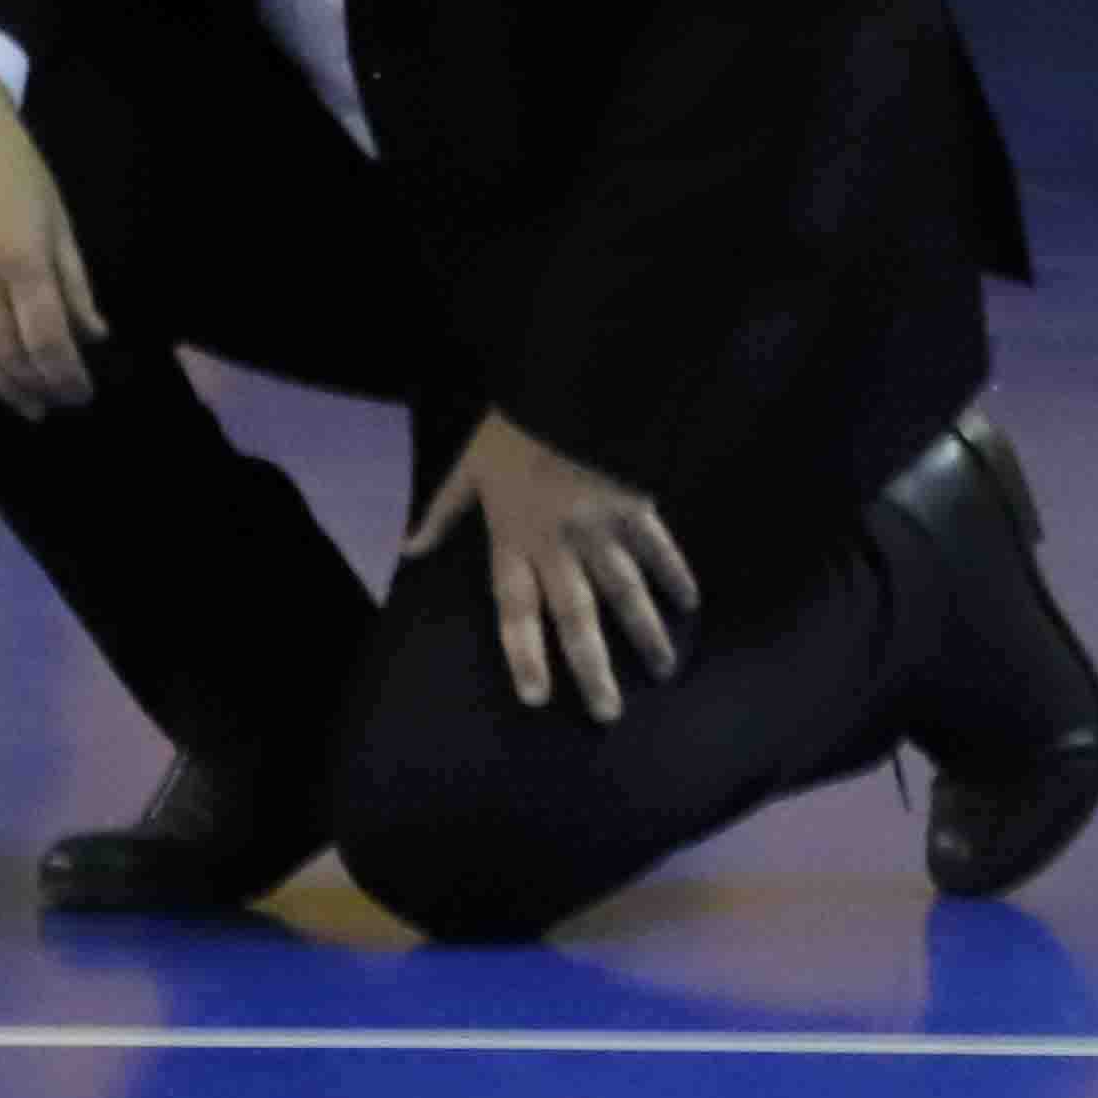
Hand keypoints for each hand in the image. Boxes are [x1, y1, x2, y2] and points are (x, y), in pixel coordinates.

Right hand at [0, 70, 108, 415]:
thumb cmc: (18, 167)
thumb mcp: (59, 219)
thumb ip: (75, 283)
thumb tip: (95, 337)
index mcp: (21, 256)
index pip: (47, 337)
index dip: (67, 374)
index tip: (85, 393)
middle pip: (8, 353)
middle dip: (37, 387)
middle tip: (60, 406)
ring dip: (1, 386)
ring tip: (27, 405)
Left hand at [401, 409, 703, 725]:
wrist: (568, 384)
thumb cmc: (514, 429)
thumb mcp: (468, 467)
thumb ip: (444, 512)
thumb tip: (408, 549)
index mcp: (514, 538)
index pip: (516, 609)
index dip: (524, 654)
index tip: (537, 698)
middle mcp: (558, 544)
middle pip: (576, 616)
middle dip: (592, 667)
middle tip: (608, 713)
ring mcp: (602, 527)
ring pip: (625, 591)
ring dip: (644, 633)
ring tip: (664, 671)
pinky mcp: (636, 504)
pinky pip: (658, 546)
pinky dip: (675, 574)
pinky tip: (690, 604)